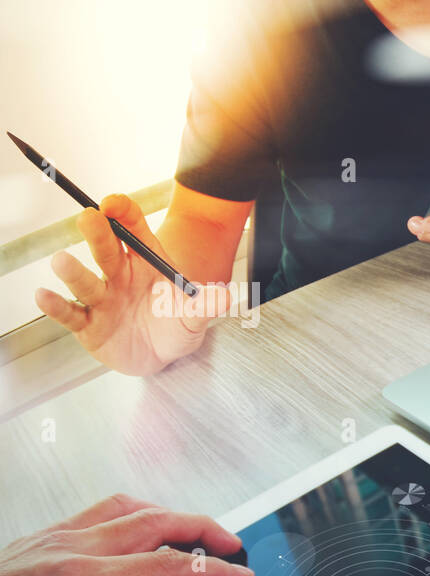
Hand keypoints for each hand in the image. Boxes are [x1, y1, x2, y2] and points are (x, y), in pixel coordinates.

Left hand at [0, 495, 254, 575]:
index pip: (168, 567)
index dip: (212, 571)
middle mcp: (69, 551)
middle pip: (156, 521)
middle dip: (203, 529)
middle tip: (233, 545)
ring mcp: (50, 539)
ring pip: (127, 507)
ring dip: (170, 515)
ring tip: (195, 532)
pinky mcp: (35, 540)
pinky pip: (99, 511)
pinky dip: (135, 514)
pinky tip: (135, 531)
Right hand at [35, 194, 229, 375]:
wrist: (161, 357)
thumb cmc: (176, 326)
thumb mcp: (195, 317)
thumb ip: (205, 306)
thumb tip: (224, 296)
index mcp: (145, 263)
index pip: (132, 229)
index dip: (122, 213)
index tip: (113, 204)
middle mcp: (119, 275)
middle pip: (106, 249)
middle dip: (97, 232)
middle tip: (89, 218)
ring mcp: (102, 298)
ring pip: (85, 281)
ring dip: (73, 270)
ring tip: (62, 261)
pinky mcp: (87, 324)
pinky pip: (70, 313)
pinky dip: (56, 305)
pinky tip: (44, 296)